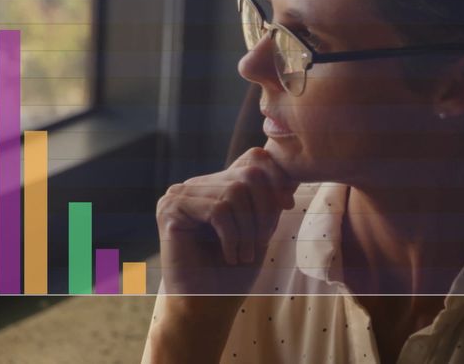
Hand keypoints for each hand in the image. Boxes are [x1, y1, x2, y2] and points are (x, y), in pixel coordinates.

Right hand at [156, 147, 298, 294]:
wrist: (208, 306)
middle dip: (263, 211)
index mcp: (216, 184)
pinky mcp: (170, 208)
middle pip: (248, 174)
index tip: (287, 205)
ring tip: (243, 255)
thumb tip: (293, 172)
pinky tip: (230, 256)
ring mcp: (179, 193)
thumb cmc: (234, 272)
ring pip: (234, 192)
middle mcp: (196, 184)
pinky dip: (232, 236)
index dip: (276, 179)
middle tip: (260, 243)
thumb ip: (271, 198)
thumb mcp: (262, 227)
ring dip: (248, 230)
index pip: (253, 158)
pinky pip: (217, 209)